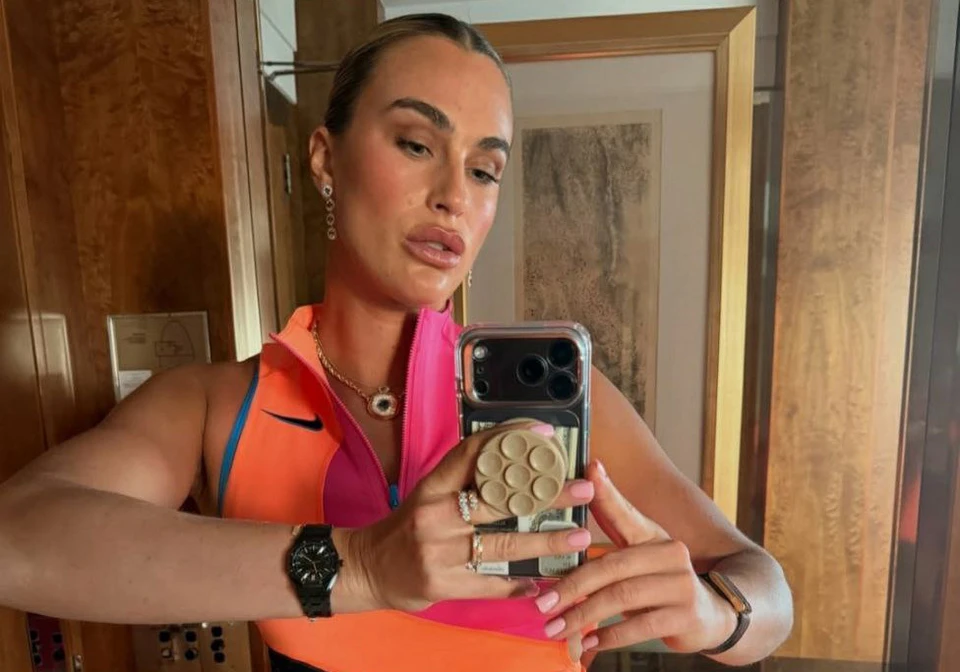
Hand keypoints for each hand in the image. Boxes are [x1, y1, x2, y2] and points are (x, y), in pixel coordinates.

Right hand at [340, 422, 595, 612]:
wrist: (366, 569)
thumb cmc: (406, 528)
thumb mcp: (428, 495)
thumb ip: (465, 482)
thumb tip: (517, 466)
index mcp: (433, 486)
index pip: (474, 453)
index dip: (511, 440)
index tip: (545, 434)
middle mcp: (435, 514)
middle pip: (499, 499)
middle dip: (546, 495)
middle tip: (582, 490)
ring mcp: (438, 550)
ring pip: (503, 543)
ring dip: (546, 541)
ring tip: (580, 537)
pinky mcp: (441, 583)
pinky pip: (490, 583)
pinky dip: (519, 584)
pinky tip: (544, 583)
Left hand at [533, 460, 736, 653]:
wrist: (712, 614)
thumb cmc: (659, 582)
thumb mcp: (638, 558)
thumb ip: (609, 540)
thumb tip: (571, 519)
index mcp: (653, 535)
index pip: (625, 513)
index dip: (607, 492)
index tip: (590, 469)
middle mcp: (670, 553)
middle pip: (612, 565)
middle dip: (572, 586)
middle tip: (543, 604)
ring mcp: (681, 584)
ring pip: (622, 597)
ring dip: (584, 615)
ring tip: (557, 628)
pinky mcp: (685, 615)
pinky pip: (640, 626)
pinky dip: (610, 636)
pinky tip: (589, 643)